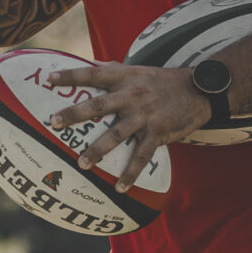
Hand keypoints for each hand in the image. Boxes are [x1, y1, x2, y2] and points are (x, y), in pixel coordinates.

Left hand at [44, 62, 206, 190]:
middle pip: (99, 105)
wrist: (201, 90)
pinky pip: (142, 156)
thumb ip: (113, 69)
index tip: (50, 78)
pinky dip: (131, 173)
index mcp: (125, 78)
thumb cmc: (162, 81)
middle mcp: (132, 95)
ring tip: (82, 164)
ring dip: (98, 150)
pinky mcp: (158, 132)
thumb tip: (89, 64)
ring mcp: (145, 115)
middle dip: (75, 113)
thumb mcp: (138, 71)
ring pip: (117, 134)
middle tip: (55, 123)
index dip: (71, 75)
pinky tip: (120, 187)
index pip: (93, 74)